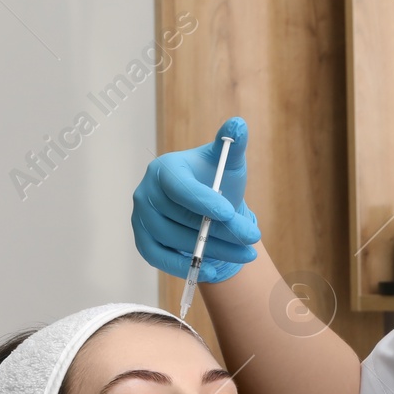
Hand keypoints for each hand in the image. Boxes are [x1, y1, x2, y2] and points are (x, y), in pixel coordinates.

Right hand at [131, 115, 262, 281]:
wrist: (207, 211)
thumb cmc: (217, 183)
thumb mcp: (229, 163)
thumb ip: (234, 145)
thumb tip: (238, 124)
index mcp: (165, 169)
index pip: (180, 186)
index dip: (203, 201)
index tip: (230, 213)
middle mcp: (146, 192)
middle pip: (182, 217)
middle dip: (221, 230)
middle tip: (252, 238)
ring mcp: (141, 219)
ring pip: (176, 240)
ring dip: (213, 250)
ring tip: (245, 253)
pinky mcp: (144, 242)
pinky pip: (161, 259)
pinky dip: (187, 266)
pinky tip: (217, 269)